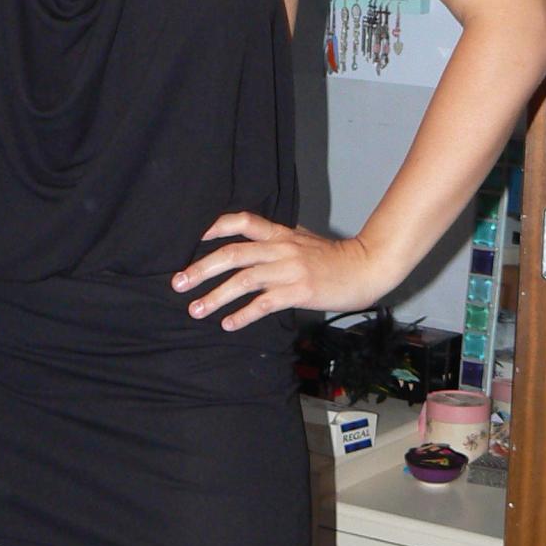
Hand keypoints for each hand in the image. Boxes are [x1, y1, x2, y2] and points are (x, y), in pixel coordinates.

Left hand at [170, 211, 394, 331]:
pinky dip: (243, 314)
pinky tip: (228, 324)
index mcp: (281, 233)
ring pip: (243, 280)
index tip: (193, 238)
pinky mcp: (299, 291)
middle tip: (178, 282)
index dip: (215, 227)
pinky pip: (264, 303)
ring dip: (215, 296)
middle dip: (201, 268)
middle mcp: (281, 248)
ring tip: (195, 310)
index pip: (242, 221)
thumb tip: (252, 245)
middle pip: (232, 254)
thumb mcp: (303, 240)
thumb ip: (278, 241)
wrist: (367, 267)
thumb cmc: (335, 258)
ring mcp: (289, 270)